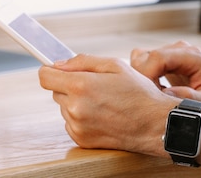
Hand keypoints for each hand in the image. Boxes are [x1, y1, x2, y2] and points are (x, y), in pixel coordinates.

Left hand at [38, 54, 176, 155]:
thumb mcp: (114, 65)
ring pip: (64, 107)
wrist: (155, 124)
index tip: (58, 70)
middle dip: (69, 85)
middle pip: (55, 91)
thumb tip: (58, 64)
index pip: (45, 76)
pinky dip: (81, 118)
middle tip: (93, 85)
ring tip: (102, 101)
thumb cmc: (139, 93)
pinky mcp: (82, 140)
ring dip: (76, 102)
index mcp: (81, 86)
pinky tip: (101, 115)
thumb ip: (82, 61)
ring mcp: (77, 126)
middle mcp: (75, 108)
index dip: (51, 70)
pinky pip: (71, 122)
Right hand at [130, 41, 200, 106]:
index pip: (157, 58)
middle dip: (143, 79)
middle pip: (144, 57)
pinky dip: (143, 77)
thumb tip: (165, 94)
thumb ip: (191, 98)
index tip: (151, 95)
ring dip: (142, 78)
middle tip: (156, 97)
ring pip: (139, 58)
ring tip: (158, 93)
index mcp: (192, 56)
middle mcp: (179, 49)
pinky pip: (142, 62)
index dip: (147, 76)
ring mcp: (170, 51)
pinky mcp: (163, 57)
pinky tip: (157, 89)